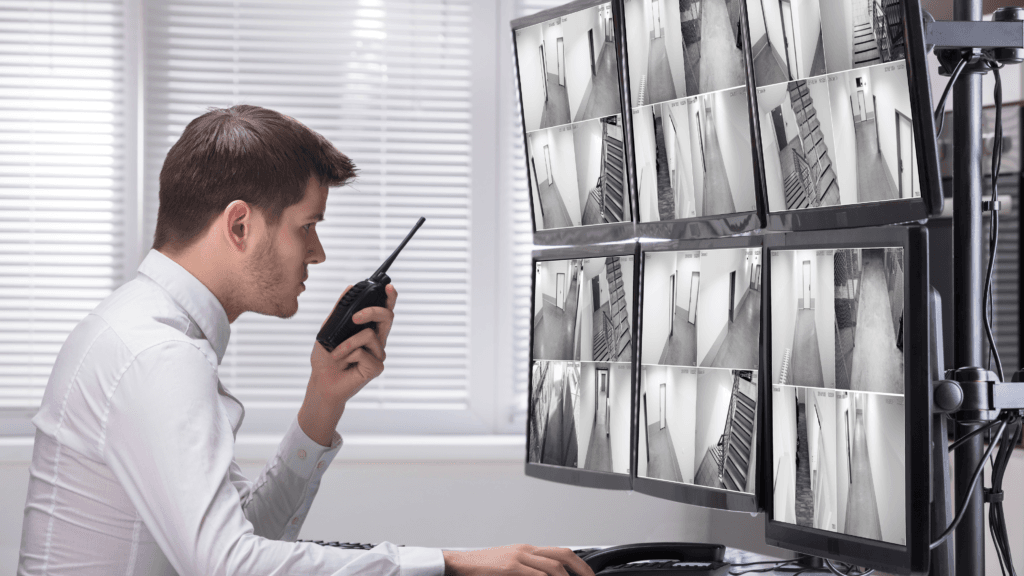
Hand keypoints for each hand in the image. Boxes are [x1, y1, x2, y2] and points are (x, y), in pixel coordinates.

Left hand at [298, 284, 397, 445]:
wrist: (321, 382)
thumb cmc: (325, 359)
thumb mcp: (328, 329)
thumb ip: (339, 310)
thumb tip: (349, 287)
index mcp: (368, 330)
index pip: (383, 310)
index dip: (390, 298)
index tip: (389, 286)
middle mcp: (377, 341)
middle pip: (387, 316)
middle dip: (372, 311)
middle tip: (355, 317)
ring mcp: (378, 354)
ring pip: (369, 335)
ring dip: (347, 343)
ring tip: (337, 355)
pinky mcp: (376, 367)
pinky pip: (363, 352)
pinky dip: (348, 355)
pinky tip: (344, 365)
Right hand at [442, 545, 595, 575]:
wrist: (458, 564)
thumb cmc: (481, 568)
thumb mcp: (509, 566)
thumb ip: (528, 571)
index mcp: (526, 550)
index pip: (560, 552)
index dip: (578, 564)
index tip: (587, 575)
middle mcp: (525, 551)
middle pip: (562, 555)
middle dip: (581, 569)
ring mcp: (518, 558)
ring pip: (552, 566)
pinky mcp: (509, 568)